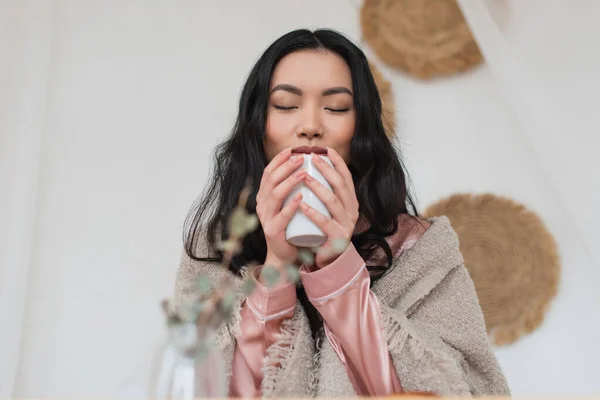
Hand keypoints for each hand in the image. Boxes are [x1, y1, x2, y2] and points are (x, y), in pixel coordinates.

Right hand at [256, 147, 305, 267]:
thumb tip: (307, 166)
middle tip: (301, 157)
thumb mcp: (288, 204)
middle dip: (286, 166)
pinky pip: (282, 216)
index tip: (292, 149)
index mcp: (264, 196)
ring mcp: (266, 218)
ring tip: (304, 172)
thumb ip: (292, 189)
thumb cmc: (291, 226)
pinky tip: (301, 197)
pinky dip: (291, 205)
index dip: (278, 160)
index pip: (268, 173)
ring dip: (289, 181)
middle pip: (271, 180)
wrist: (284, 254)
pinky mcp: (273, 231)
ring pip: (275, 195)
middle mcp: (262, 205)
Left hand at [300, 147, 358, 266]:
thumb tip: (312, 167)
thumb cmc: (324, 229)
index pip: (346, 178)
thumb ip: (325, 193)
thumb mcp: (328, 209)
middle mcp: (352, 211)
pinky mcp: (337, 238)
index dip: (338, 163)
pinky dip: (313, 213)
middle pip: (341, 186)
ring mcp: (346, 225)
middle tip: (312, 158)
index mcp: (351, 202)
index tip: (326, 150)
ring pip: (333, 202)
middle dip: (327, 169)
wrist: (329, 259)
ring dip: (318, 187)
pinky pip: (324, 223)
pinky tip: (302, 205)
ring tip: (304, 177)